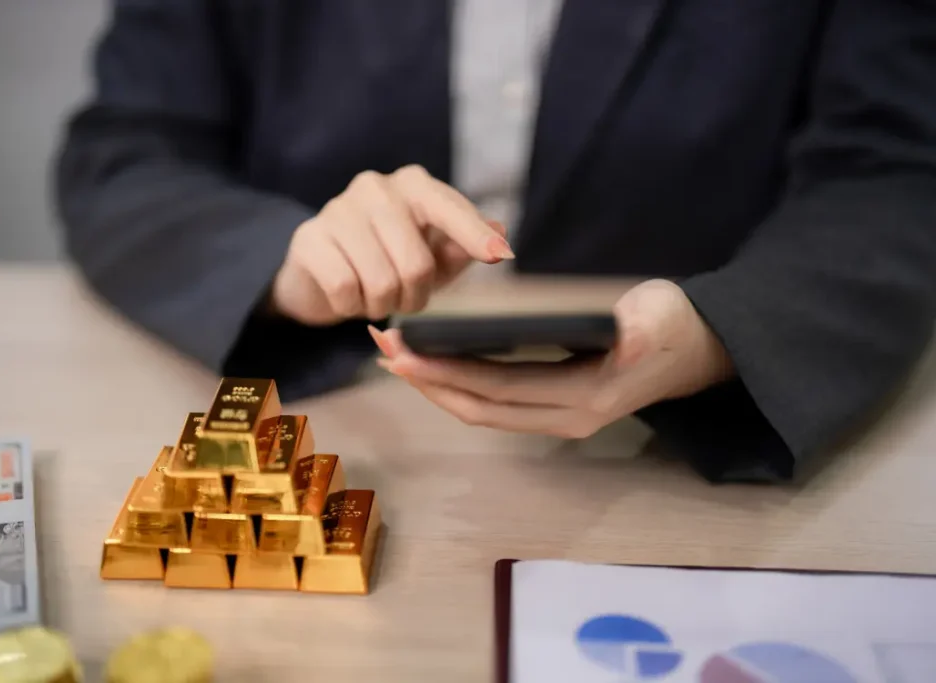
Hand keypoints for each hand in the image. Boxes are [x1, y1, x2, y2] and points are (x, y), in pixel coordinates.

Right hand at [269, 165, 513, 325]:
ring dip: (382, 305)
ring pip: (381, 282)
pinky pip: (345, 288)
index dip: (474, 235)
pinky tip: (348, 295)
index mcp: (414, 185)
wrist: (322, 272)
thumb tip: (498, 234)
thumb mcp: (432, 259)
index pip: (449, 209)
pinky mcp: (309, 238)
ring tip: (374, 295)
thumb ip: (460, 248)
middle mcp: (376, 187)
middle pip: (416, 264)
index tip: (500, 255)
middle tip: (403, 298)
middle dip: (414, 297)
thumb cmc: (388, 262)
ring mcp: (339, 209)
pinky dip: (351, 306)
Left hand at [368, 279, 734, 437]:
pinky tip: (433, 366)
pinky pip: (495, 404)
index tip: (403, 352)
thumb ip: (634, 329)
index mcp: (585, 396)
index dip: (446, 373)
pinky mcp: (553, 408)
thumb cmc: (674, 325)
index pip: (498, 387)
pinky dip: (458, 387)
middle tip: (382, 348)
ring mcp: (558, 418)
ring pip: (482, 411)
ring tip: (395, 357)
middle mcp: (565, 417)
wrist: (699, 350)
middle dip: (426, 382)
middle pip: (479, 407)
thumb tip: (613, 335)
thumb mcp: (658, 318)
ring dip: (435, 387)